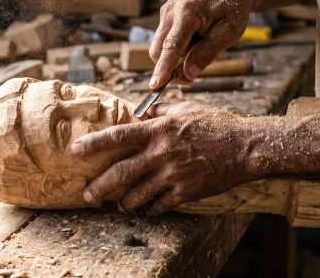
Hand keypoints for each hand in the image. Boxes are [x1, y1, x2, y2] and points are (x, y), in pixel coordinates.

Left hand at [70, 102, 254, 214]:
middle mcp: (161, 153)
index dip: (93, 144)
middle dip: (99, 187)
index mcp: (158, 130)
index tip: (75, 150)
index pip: (118, 136)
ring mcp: (173, 174)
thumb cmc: (216, 124)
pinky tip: (146, 209)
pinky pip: (159, 205)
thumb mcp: (186, 110)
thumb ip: (162, 112)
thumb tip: (146, 112)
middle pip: (120, 172)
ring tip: (119, 205)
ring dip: (124, 202)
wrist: (244, 146)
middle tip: (87, 195)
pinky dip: (149, 209)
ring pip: (137, 195)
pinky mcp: (185, 191)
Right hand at [149, 0, 253, 88]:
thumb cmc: (233, 9)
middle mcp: (171, 11)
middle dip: (170, 69)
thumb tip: (188, 73)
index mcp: (187, 13)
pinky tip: (195, 44)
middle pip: (158, 50)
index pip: (171, 46)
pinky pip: (165, 41)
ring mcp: (166, 12)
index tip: (155, 85)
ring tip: (199, 53)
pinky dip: (177, 50)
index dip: (163, 68)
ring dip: (174, 59)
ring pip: (160, 47)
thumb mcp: (229, 33)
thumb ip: (207, 53)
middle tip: (191, 79)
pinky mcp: (166, 16)